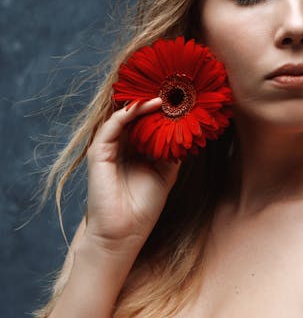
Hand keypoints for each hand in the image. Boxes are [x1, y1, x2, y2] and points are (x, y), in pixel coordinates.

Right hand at [85, 98, 179, 253]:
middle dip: (151, 97)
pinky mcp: (99, 153)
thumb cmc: (144, 205)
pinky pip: (113, 125)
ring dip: (142, 101)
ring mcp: (109, 147)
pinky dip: (129, 112)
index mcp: (135, 148)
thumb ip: (171, 150)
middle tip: (171, 84)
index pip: (146, 119)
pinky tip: (147, 104)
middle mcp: (122, 144)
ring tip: (163, 90)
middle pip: (134, 113)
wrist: (124, 233)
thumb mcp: (166, 172)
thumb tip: (186, 129)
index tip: (179, 94)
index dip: (160, 106)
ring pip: (123, 115)